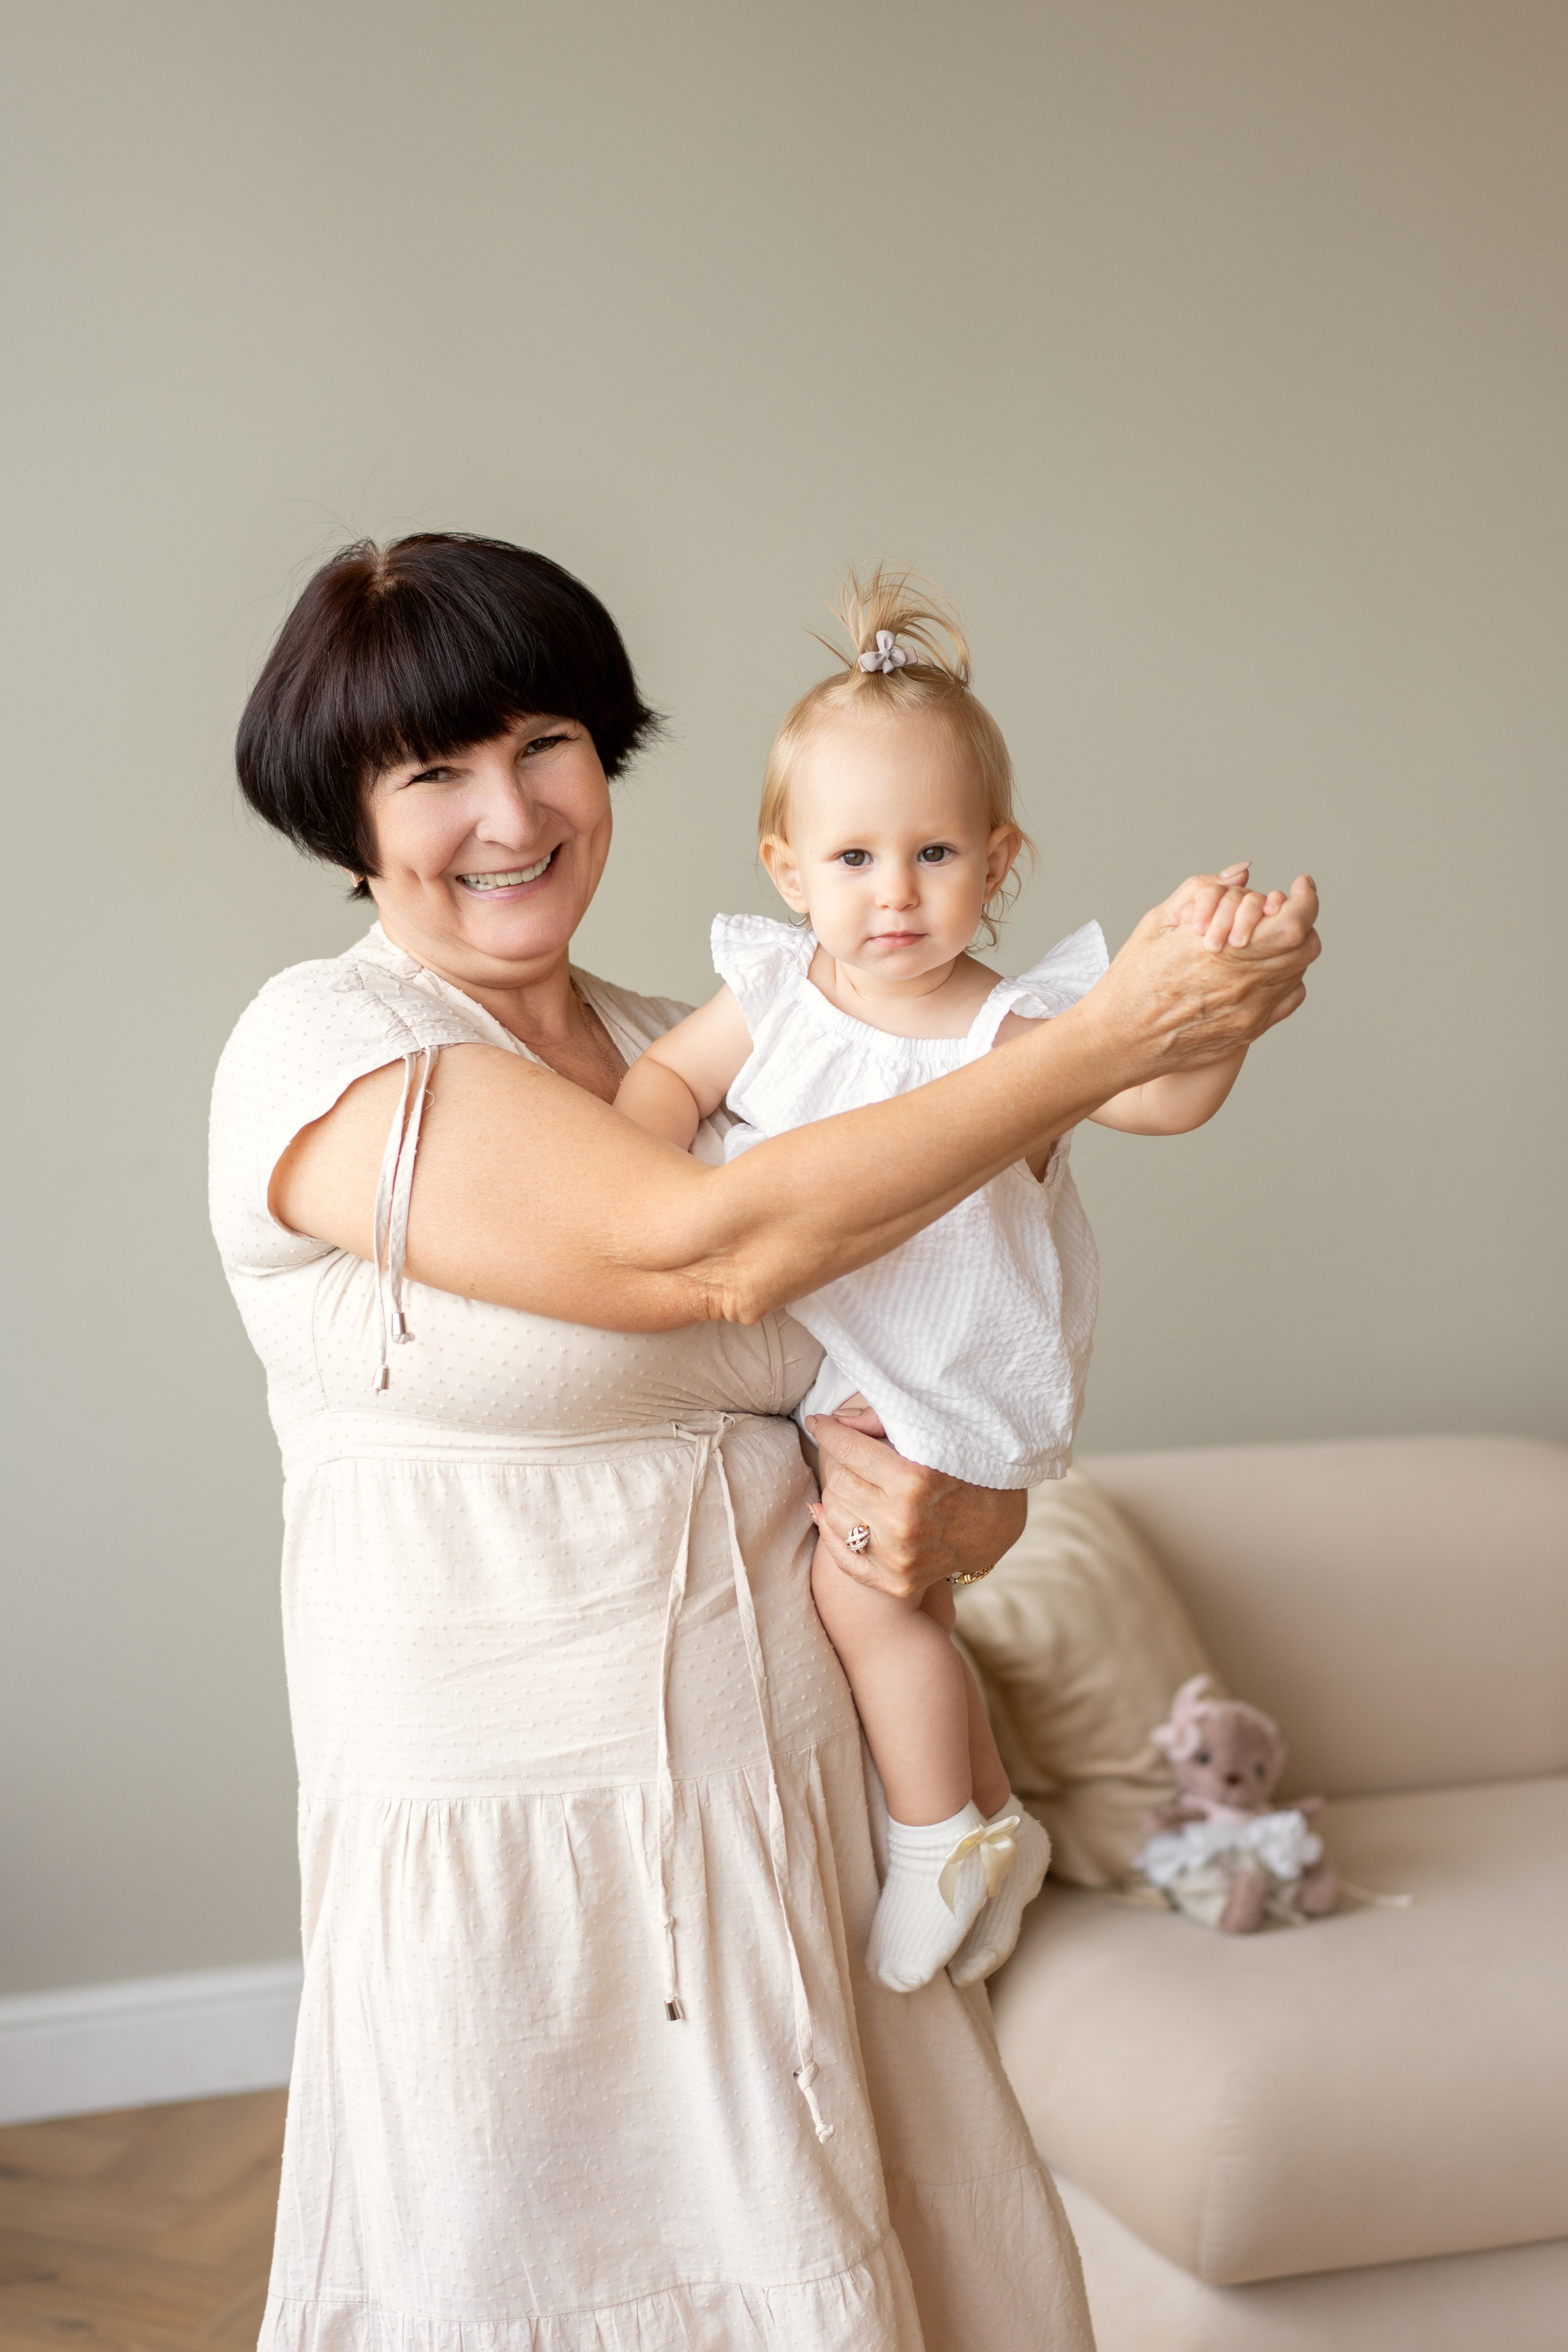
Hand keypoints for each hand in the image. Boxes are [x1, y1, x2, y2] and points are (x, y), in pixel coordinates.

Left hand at [805, 1415, 1026, 1599]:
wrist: (998, 1527)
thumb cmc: (967, 1470)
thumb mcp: (935, 1434)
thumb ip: (882, 1421)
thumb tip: (837, 1420)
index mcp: (916, 1480)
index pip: (849, 1450)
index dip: (828, 1431)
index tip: (820, 1422)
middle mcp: (904, 1522)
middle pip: (838, 1482)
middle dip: (832, 1459)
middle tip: (839, 1448)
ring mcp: (899, 1558)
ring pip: (834, 1516)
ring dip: (832, 1491)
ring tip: (843, 1476)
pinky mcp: (897, 1582)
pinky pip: (844, 1557)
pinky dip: (829, 1532)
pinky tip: (824, 1511)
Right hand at [1076, 866, 1319, 1081]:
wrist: (1118, 1040)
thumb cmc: (1132, 980)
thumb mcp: (1159, 923)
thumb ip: (1203, 890)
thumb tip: (1242, 874)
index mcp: (1221, 952)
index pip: (1293, 923)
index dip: (1306, 899)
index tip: (1301, 886)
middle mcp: (1243, 985)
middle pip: (1306, 946)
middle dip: (1300, 920)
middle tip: (1282, 909)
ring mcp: (1250, 1013)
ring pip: (1299, 971)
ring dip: (1290, 948)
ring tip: (1264, 938)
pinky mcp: (1248, 1032)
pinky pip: (1288, 999)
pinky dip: (1285, 978)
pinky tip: (1261, 969)